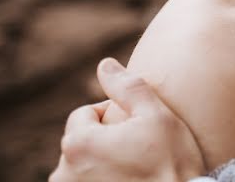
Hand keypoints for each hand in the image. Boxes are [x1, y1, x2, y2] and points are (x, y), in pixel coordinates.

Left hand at [50, 58, 205, 181]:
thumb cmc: (170, 166)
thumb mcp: (156, 116)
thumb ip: (127, 87)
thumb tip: (104, 64)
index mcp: (78, 143)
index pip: (85, 113)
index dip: (114, 114)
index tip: (139, 128)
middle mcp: (64, 173)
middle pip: (82, 140)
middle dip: (106, 138)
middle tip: (138, 148)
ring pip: (83, 165)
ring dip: (102, 162)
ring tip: (133, 169)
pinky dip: (101, 180)